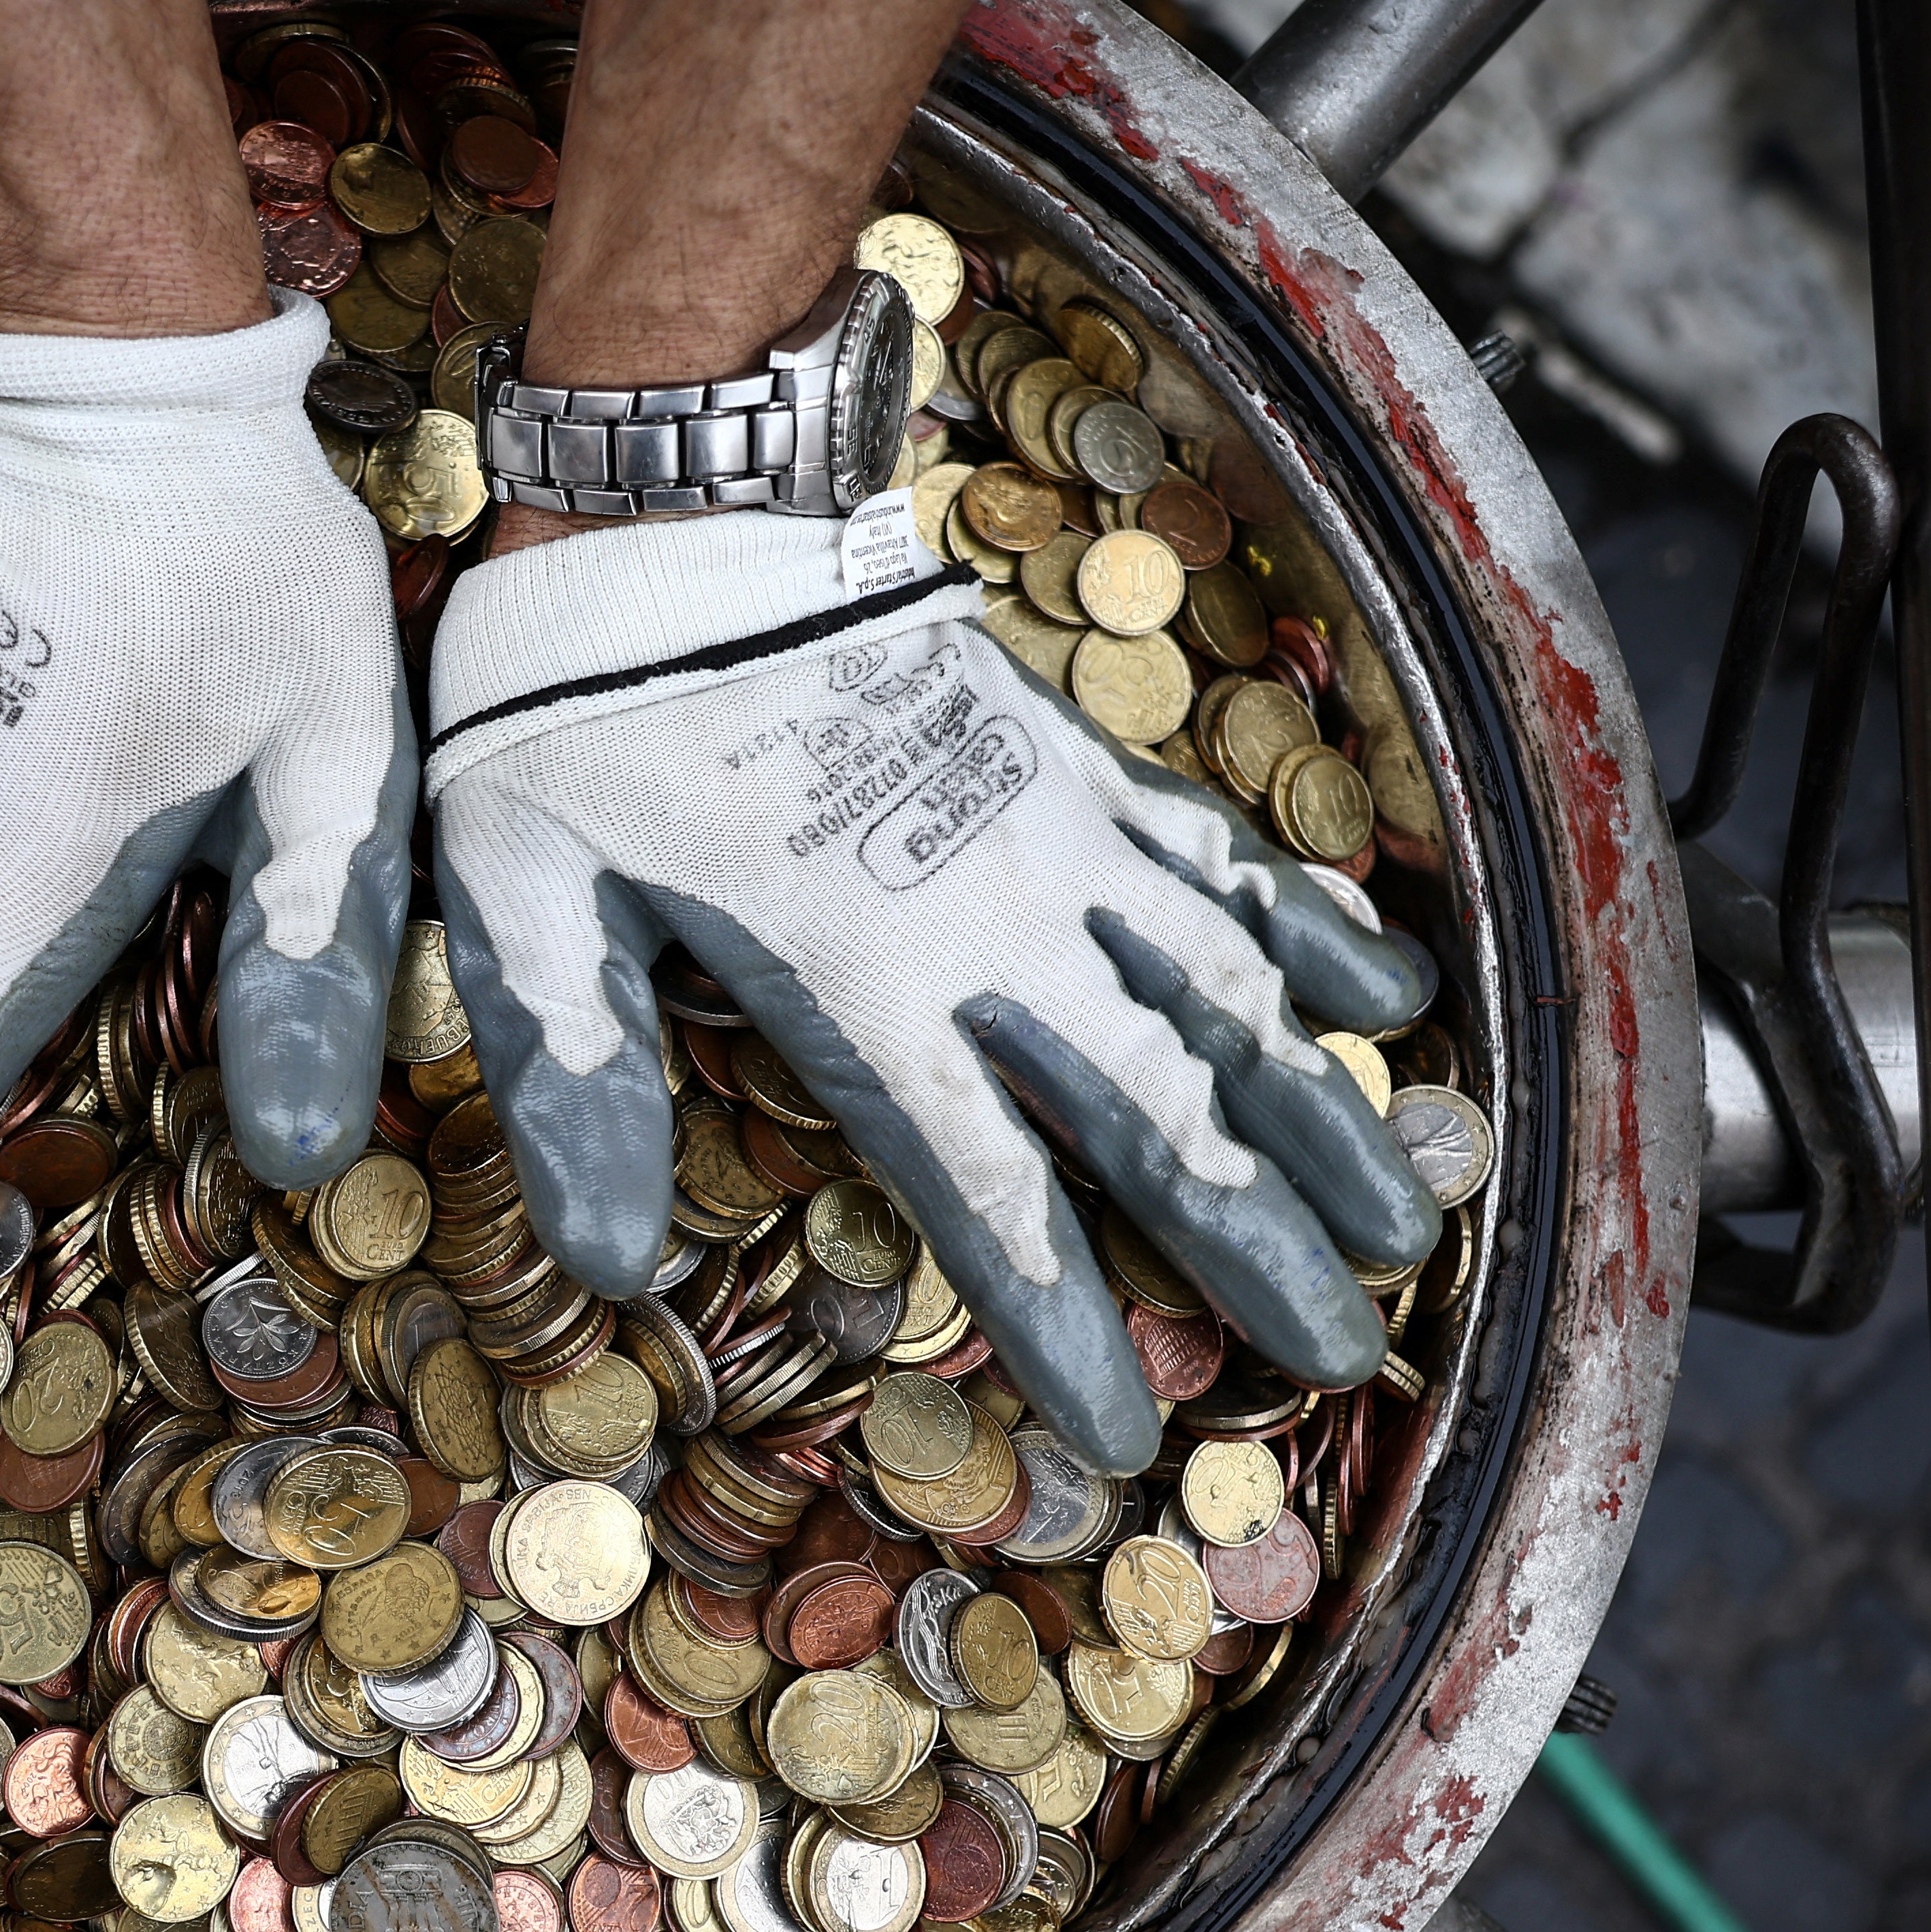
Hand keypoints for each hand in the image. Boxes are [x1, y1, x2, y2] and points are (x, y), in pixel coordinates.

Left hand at [423, 511, 1437, 1474]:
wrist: (684, 499)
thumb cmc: (579, 706)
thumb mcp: (522, 894)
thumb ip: (571, 1071)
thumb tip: (601, 1263)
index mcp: (864, 980)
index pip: (991, 1188)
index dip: (1066, 1321)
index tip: (1131, 1432)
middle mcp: (993, 920)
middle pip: (1158, 1110)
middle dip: (1251, 1242)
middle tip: (1336, 1354)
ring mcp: (1053, 832)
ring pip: (1229, 992)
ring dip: (1324, 1109)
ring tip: (1409, 1215)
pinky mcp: (1075, 757)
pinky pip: (1221, 853)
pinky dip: (1314, 924)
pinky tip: (1392, 990)